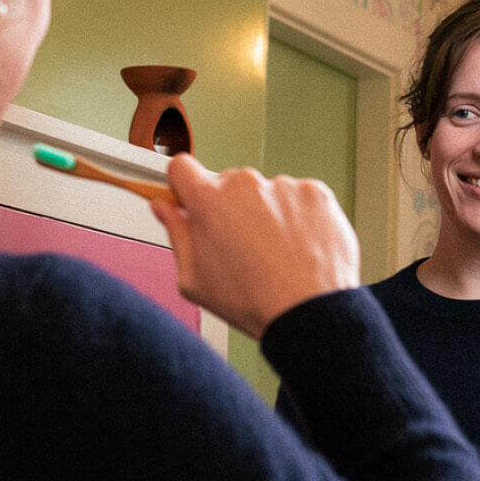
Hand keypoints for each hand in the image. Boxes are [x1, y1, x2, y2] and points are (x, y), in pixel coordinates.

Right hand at [150, 154, 359, 339]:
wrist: (309, 313)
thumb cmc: (253, 302)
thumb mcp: (194, 280)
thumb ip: (176, 234)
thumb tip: (164, 208)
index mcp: (209, 201)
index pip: (181, 167)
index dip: (183, 185)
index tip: (189, 199)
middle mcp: (245, 184)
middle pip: (227, 183)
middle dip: (228, 207)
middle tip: (240, 246)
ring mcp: (283, 186)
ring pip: (265, 191)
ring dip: (266, 212)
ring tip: (276, 254)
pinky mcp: (315, 192)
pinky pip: (298, 197)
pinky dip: (298, 216)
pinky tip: (298, 247)